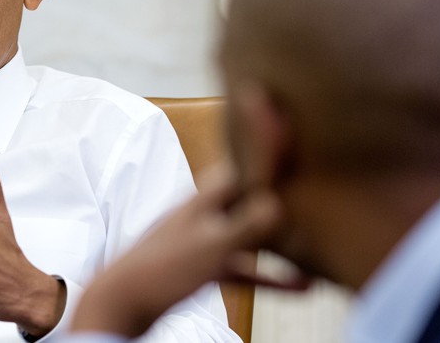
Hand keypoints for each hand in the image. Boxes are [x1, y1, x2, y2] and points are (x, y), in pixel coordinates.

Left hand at [70, 166, 300, 337]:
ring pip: (249, 236)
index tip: (292, 134)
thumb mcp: (210, 247)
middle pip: (249, 199)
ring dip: (282, 242)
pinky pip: (242, 268)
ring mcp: (201, 243)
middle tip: (317, 187)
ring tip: (320, 246)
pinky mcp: (199, 270)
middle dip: (280, 194)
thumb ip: (245, 225)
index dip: (265, 151)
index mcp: (202, 202)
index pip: (241, 167)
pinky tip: (300, 287)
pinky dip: (269, 275)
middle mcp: (203, 217)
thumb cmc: (159, 272)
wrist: (118, 304)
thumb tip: (279, 201)